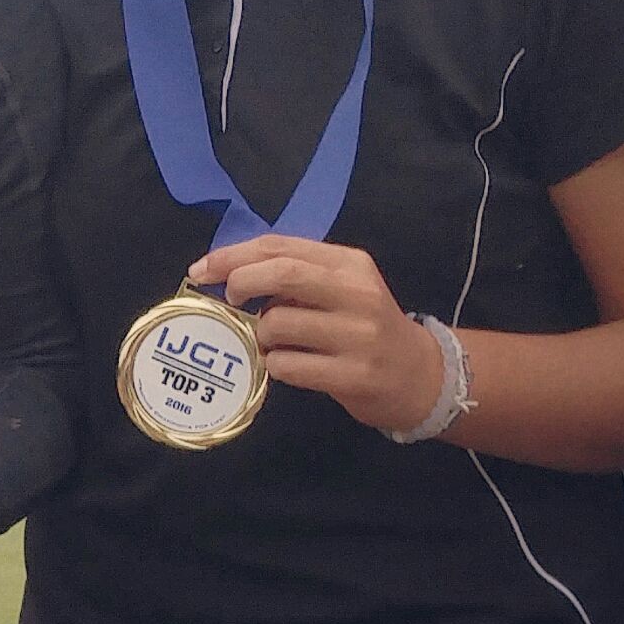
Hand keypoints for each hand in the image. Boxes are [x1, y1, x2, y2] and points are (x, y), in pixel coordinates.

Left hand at [190, 235, 444, 433]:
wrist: (422, 377)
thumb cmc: (365, 327)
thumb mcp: (341, 288)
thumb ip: (295, 274)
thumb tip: (229, 273)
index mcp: (350, 264)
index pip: (280, 246)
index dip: (232, 256)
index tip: (202, 270)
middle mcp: (358, 294)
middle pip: (281, 274)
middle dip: (241, 283)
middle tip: (231, 300)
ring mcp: (359, 336)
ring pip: (277, 325)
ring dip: (260, 336)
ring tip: (275, 343)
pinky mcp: (355, 375)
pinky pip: (287, 366)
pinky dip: (275, 366)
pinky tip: (290, 366)